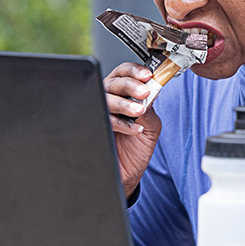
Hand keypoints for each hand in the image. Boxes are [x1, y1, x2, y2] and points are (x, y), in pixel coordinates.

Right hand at [103, 62, 161, 196]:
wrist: (126, 173)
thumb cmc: (136, 147)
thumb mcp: (150, 125)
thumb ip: (150, 108)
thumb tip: (151, 91)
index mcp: (123, 93)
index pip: (125, 73)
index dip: (135, 72)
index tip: (147, 76)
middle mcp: (109, 99)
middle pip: (114, 82)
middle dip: (130, 85)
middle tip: (144, 93)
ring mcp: (99, 111)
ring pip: (105, 97)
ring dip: (124, 103)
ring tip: (138, 112)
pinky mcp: (92, 125)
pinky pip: (102, 117)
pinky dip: (120, 123)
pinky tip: (134, 130)